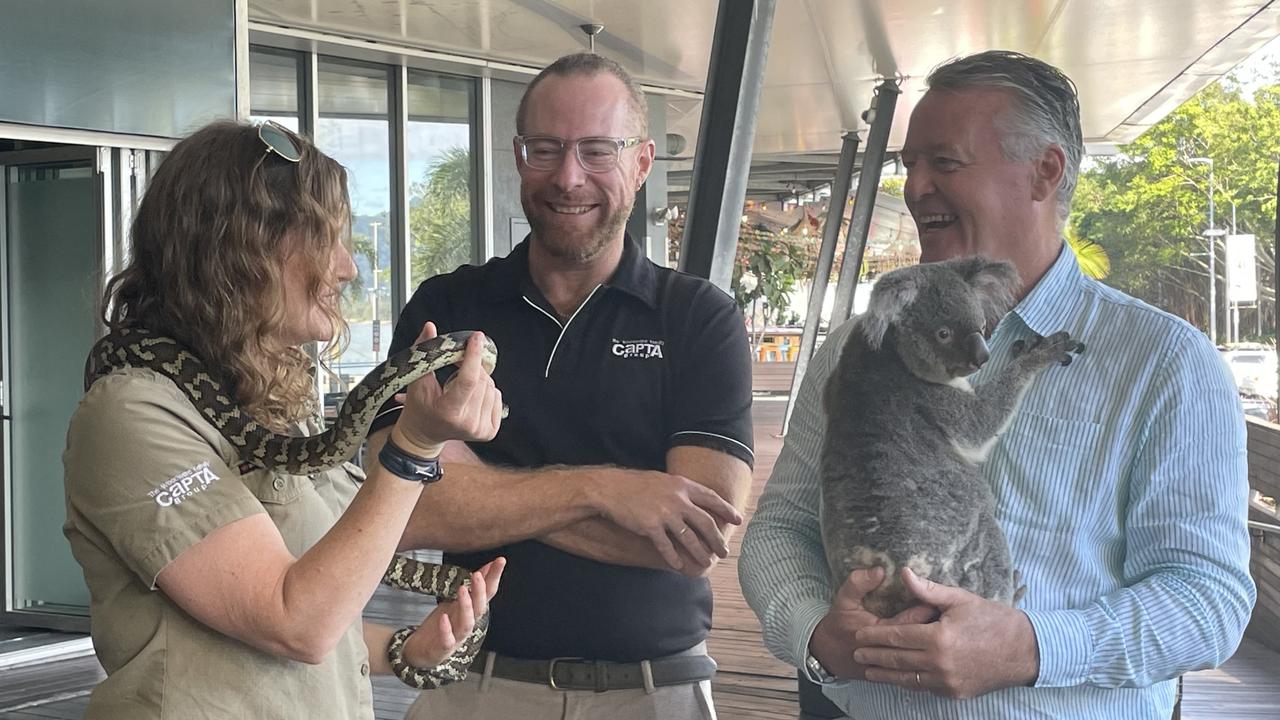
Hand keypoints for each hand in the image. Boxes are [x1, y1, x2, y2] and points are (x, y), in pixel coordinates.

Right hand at [393, 323, 503, 454]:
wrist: (424, 434)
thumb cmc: (419, 407)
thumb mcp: (417, 381)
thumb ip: (424, 353)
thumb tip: (430, 327)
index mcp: (448, 412)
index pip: (468, 380)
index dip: (474, 356)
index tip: (476, 337)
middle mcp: (467, 424)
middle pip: (482, 381)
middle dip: (472, 367)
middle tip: (457, 366)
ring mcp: (480, 430)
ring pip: (491, 387)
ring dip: (479, 379)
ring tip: (460, 386)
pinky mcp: (490, 431)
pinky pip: (497, 397)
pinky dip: (486, 391)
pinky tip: (471, 396)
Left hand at [402, 557, 505, 667]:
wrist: (422, 651)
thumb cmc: (443, 626)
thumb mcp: (458, 602)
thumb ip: (474, 587)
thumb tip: (489, 566)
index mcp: (472, 612)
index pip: (488, 593)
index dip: (494, 577)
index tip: (500, 561)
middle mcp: (468, 623)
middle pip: (479, 608)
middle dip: (480, 592)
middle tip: (477, 575)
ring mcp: (457, 637)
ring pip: (466, 623)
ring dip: (466, 607)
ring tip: (463, 590)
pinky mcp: (443, 648)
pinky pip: (447, 640)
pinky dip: (447, 630)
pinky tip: (444, 617)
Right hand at [589, 469, 742, 572]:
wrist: (610, 488)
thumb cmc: (636, 485)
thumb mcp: (663, 481)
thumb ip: (680, 490)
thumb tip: (697, 500)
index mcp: (682, 485)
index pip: (711, 498)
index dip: (726, 510)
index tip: (738, 520)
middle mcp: (677, 499)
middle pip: (705, 522)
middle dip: (717, 539)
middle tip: (725, 551)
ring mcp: (664, 513)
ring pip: (689, 538)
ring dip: (700, 552)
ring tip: (707, 562)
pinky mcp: (650, 526)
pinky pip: (666, 546)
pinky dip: (674, 557)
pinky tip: (679, 565)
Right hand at [809, 567, 936, 679]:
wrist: (828, 655)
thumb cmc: (838, 624)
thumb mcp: (844, 599)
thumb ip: (859, 583)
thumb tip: (880, 570)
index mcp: (876, 631)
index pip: (908, 622)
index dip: (924, 610)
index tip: (938, 601)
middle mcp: (885, 651)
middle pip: (918, 641)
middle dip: (935, 628)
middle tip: (950, 616)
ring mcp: (889, 666)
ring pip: (919, 658)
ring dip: (934, 646)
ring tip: (948, 633)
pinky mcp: (892, 675)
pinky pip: (915, 670)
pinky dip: (928, 661)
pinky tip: (936, 650)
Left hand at [853, 568, 1038, 698]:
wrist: (1024, 651)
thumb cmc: (992, 620)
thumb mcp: (960, 600)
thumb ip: (928, 590)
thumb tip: (902, 573)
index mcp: (939, 638)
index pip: (897, 637)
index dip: (875, 636)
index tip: (858, 633)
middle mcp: (940, 663)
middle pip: (897, 660)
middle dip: (874, 657)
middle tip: (856, 653)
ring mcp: (948, 681)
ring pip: (908, 679)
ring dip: (886, 675)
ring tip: (869, 670)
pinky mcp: (955, 693)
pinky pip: (925, 688)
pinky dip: (909, 683)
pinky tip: (898, 678)